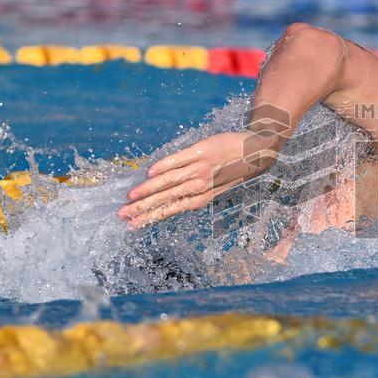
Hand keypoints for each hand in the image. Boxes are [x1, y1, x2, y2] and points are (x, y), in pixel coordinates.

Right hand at [117, 131, 278, 228]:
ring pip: (169, 182)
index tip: (132, 226)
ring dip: (148, 190)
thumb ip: (192, 192)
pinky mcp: (201, 151)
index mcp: (202, 198)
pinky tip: (150, 172)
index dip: (151, 218)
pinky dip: (164, 166)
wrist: (255, 152)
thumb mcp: (216, 188)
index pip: (171, 210)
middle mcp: (199, 186)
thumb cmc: (232, 171)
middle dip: (142, 209)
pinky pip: (179, 160)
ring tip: (130, 197)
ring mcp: (200, 169)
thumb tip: (165, 196)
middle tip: (122, 215)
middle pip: (165, 199)